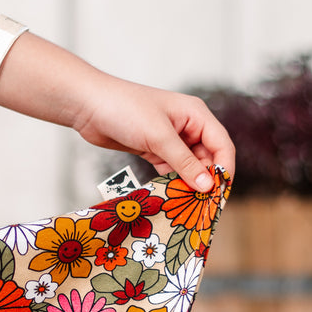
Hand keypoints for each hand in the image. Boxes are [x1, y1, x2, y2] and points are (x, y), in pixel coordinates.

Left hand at [71, 77, 235, 191]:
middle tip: (202, 206)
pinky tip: (171, 197)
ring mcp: (170, 139)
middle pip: (207, 158)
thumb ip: (184, 162)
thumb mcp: (158, 136)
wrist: (87, 105)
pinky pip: (171, 170)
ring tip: (186, 206)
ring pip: (189, 166)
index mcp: (196, 114)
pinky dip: (172, 182)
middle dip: (205, 180)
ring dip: (188, 184)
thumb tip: (207, 186)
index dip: (224, 169)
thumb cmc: (125, 109)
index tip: (219, 193)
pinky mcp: (153, 149)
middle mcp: (187, 126)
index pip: (221, 144)